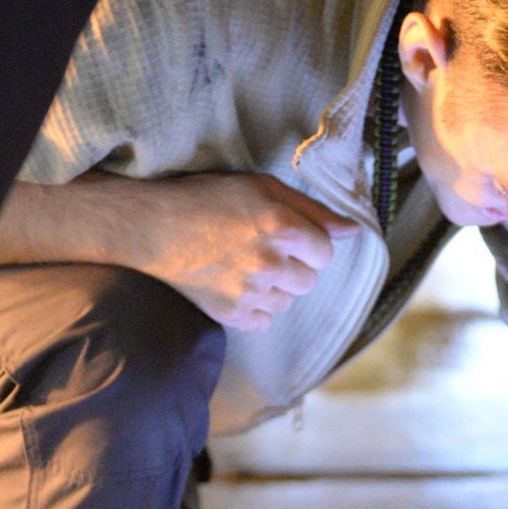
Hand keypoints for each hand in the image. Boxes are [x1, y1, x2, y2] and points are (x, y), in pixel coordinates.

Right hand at [137, 175, 355, 331]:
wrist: (152, 227)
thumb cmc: (208, 199)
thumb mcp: (263, 188)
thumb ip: (313, 210)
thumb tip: (354, 231)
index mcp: (282, 228)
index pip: (325, 252)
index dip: (309, 242)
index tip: (286, 235)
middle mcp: (270, 263)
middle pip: (309, 280)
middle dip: (293, 265)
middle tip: (260, 248)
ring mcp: (250, 292)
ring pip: (288, 301)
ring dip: (276, 288)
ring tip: (245, 266)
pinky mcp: (232, 315)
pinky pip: (265, 321)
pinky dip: (256, 308)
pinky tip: (235, 286)